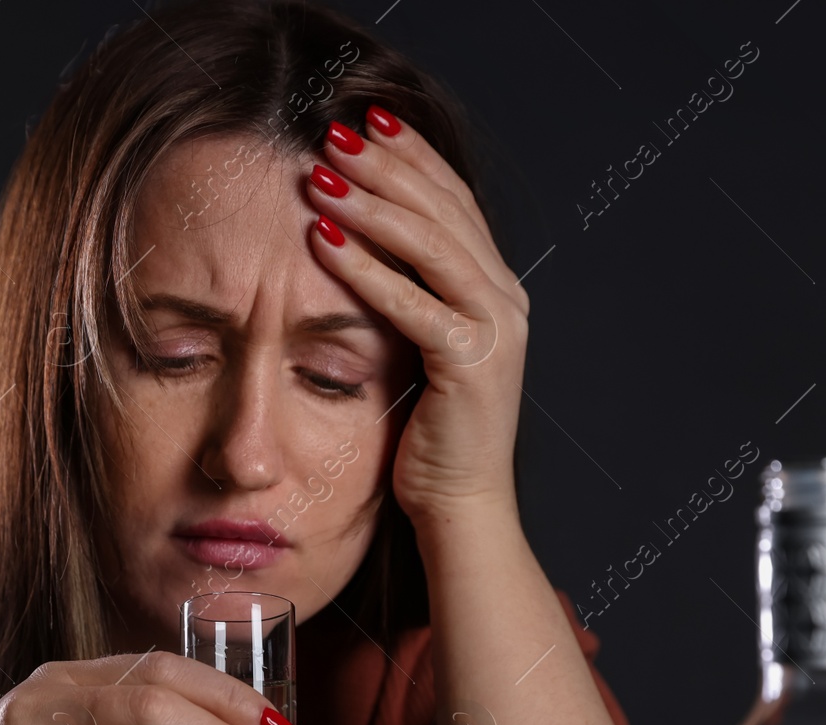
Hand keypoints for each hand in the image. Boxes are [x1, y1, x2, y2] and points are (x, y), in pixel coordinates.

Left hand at [306, 105, 529, 526]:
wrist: (462, 504)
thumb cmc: (431, 432)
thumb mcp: (422, 345)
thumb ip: (410, 291)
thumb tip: (358, 235)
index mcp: (497, 287)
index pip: (453, 201)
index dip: (411, 156)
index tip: (365, 120)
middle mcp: (506, 298)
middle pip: (442, 210)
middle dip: (385, 166)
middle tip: (331, 134)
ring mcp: (495, 329)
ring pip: (431, 245)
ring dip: (370, 205)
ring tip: (319, 176)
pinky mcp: (471, 363)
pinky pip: (412, 302)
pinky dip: (365, 268)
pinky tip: (322, 241)